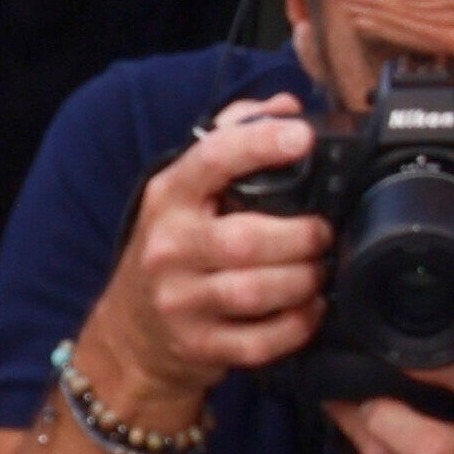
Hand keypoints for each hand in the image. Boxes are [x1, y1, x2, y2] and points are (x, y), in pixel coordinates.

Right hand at [79, 96, 334, 426]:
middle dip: (302, 237)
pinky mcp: (199, 346)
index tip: (300, 136)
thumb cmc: (172, 253)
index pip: (209, 160)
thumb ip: (232, 141)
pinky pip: (262, 341)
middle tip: (322, 234)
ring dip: (304, 282)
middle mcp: (168, 249)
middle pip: (246, 240)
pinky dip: (298, 326)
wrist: (131, 334)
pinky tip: (307, 310)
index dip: (258, 145)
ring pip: (257, 292)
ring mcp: (180, 302)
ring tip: (317, 271)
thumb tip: (284, 107)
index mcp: (168, 200)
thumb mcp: (185, 193)